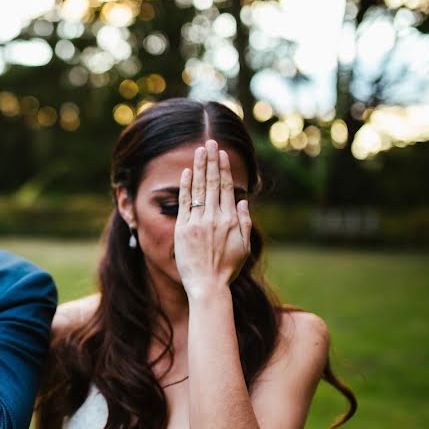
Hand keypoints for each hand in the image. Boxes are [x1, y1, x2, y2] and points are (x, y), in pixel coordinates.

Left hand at [174, 140, 251, 300]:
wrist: (208, 285)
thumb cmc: (227, 269)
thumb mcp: (243, 247)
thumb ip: (244, 223)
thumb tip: (243, 201)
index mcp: (231, 220)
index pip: (226, 188)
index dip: (223, 169)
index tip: (222, 154)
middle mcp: (215, 217)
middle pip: (212, 183)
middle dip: (211, 161)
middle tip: (210, 142)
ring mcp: (198, 222)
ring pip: (199, 189)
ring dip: (199, 167)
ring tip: (199, 151)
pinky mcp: (183, 229)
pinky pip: (184, 203)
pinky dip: (185, 187)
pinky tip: (186, 172)